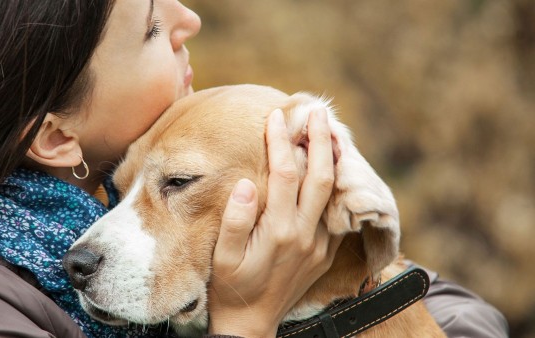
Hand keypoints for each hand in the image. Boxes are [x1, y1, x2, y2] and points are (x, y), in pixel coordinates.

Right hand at [207, 108, 342, 336]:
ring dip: (334, 159)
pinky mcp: (326, 252)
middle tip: (318, 111)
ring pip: (334, 193)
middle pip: (321, 176)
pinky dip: (336, 185)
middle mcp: (305, 235)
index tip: (276, 117)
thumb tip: (246, 183)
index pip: (285, 174)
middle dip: (320, 140)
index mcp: (279, 231)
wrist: (252, 323)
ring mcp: (320, 244)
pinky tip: (332, 168)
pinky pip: (336, 212)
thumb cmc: (231, 287)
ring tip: (332, 131)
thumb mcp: (222, 257)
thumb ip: (235, 220)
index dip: (281, 142)